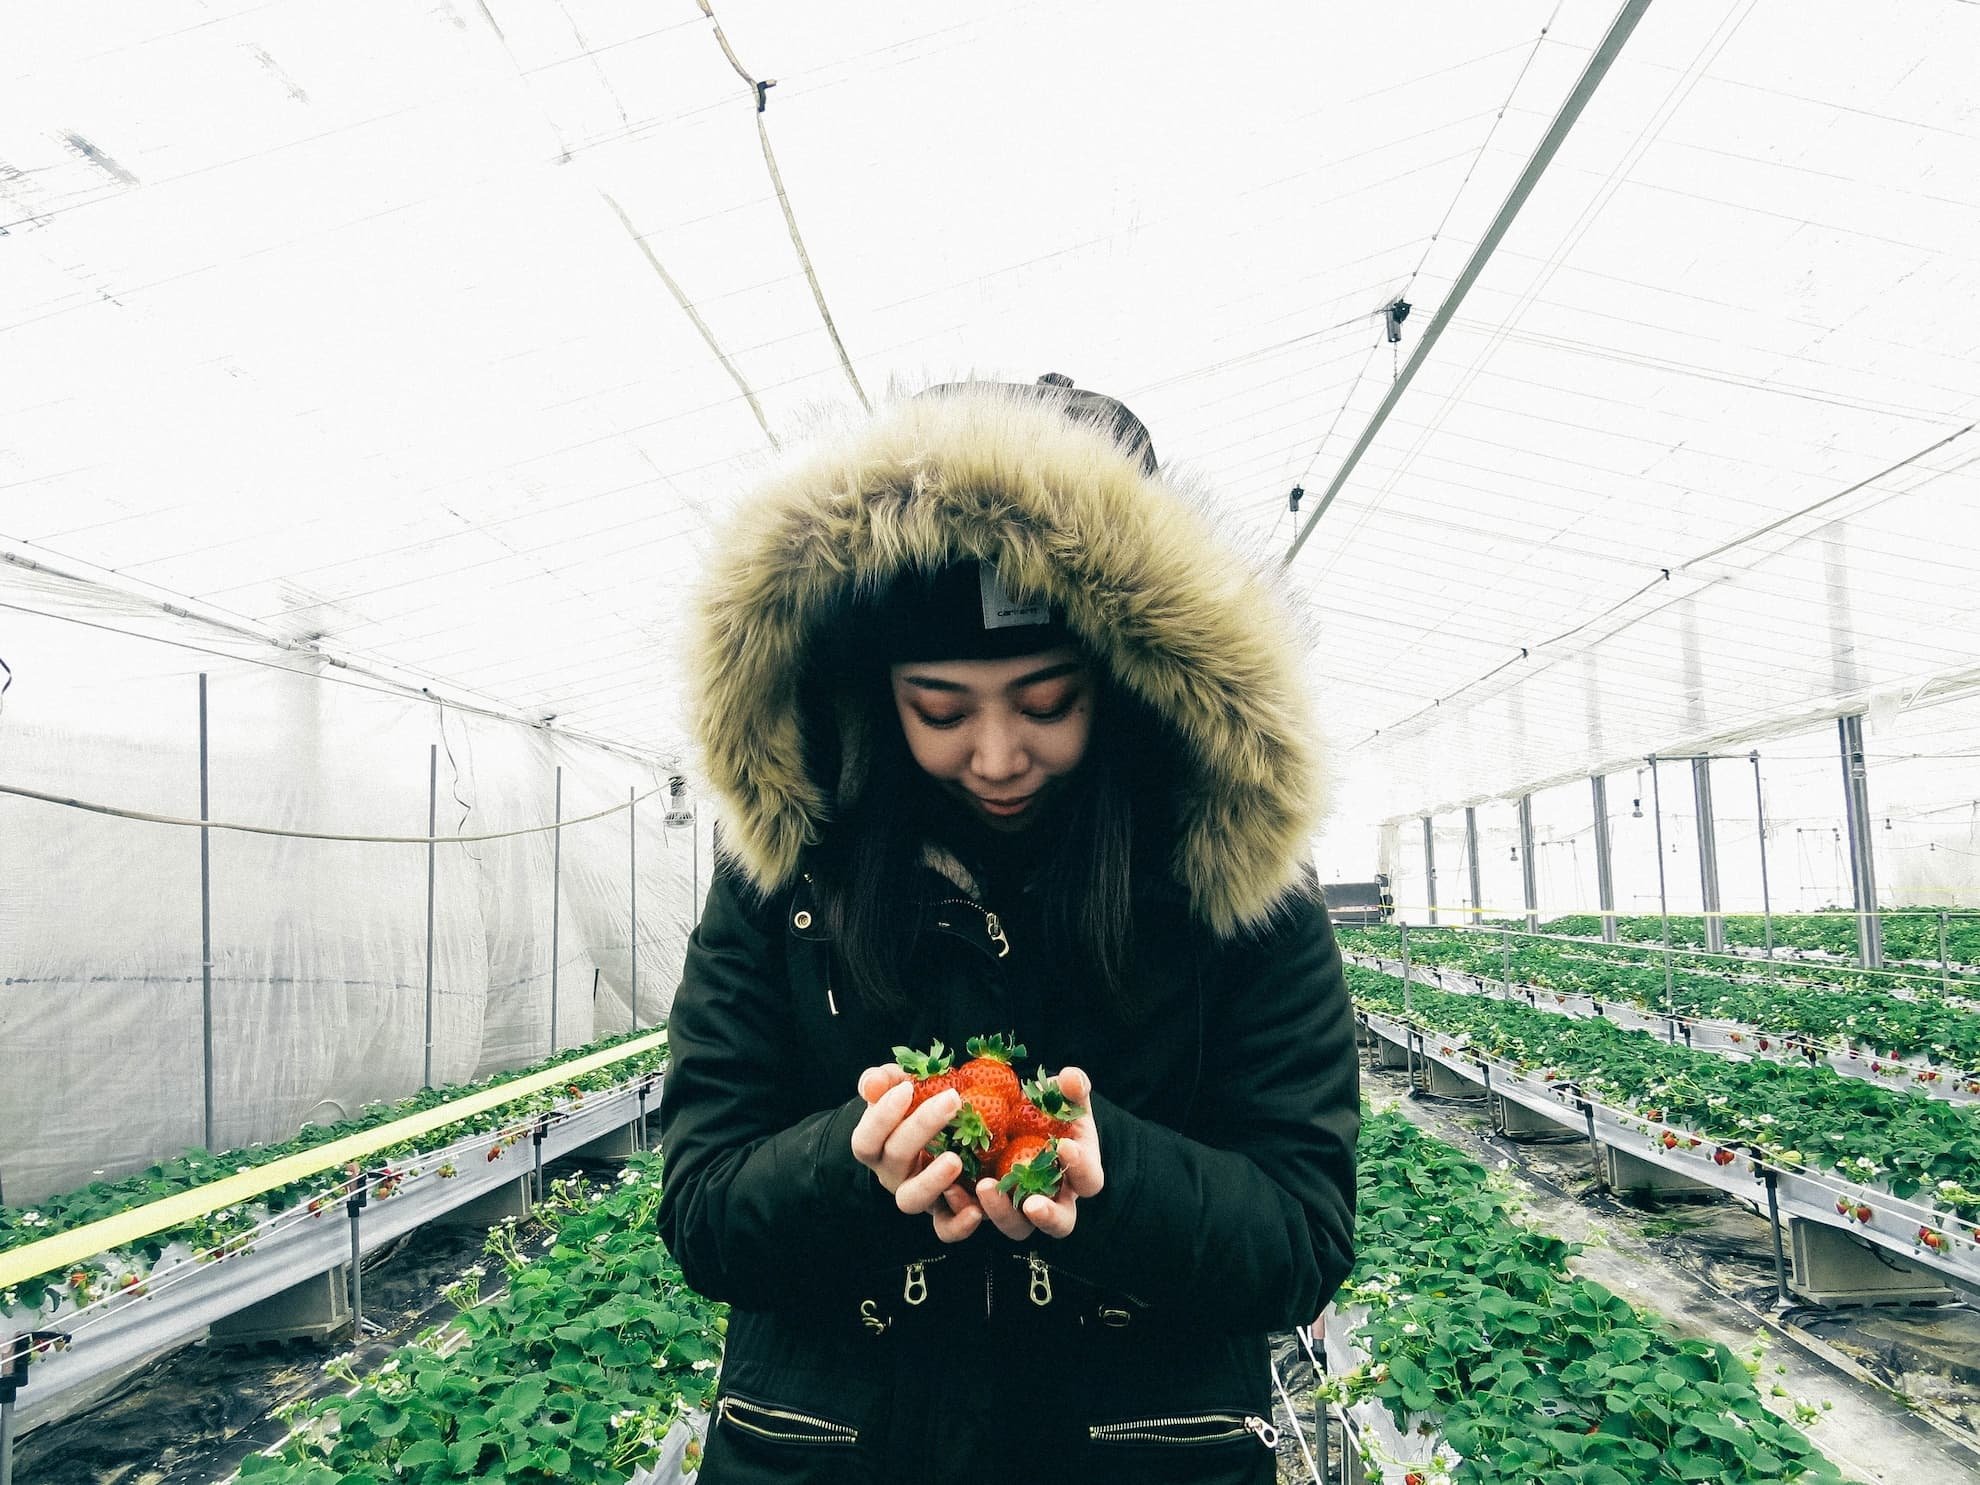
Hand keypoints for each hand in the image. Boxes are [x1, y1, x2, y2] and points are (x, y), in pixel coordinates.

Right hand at [850, 1065, 984, 1242]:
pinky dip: (959, 1224)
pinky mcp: (944, 1213)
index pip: (866, 1139)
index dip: (882, 1116)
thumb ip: (882, 1081)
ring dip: (932, 1181)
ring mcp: (917, 1195)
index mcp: (875, 1147)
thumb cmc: (913, 1106)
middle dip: (922, 1128)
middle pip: (896, 1158)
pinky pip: (945, 1228)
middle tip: (952, 1099)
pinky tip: (977, 1208)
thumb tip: (873, 1084)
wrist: (936, 1135)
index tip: (908, 1089)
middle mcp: (891, 1174)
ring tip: (956, 1159)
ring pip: (912, 1200)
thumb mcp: (897, 1086)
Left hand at [975, 1067, 1103, 1240]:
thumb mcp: (1063, 1097)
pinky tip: (951, 1189)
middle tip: (1032, 1203)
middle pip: (1059, 1223)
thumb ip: (1071, 1087)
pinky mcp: (985, 1207)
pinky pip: (974, 1220)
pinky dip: (962, 1210)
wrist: (1015, 1122)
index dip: (1080, 1167)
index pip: (1088, 1180)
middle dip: (1047, 1216)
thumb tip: (1070, 1077)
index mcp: (1078, 1173)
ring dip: (1001, 1212)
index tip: (1065, 1146)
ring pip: (1016, 1227)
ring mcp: (1018, 1208)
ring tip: (984, 1187)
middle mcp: (1053, 1200)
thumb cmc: (1048, 1111)